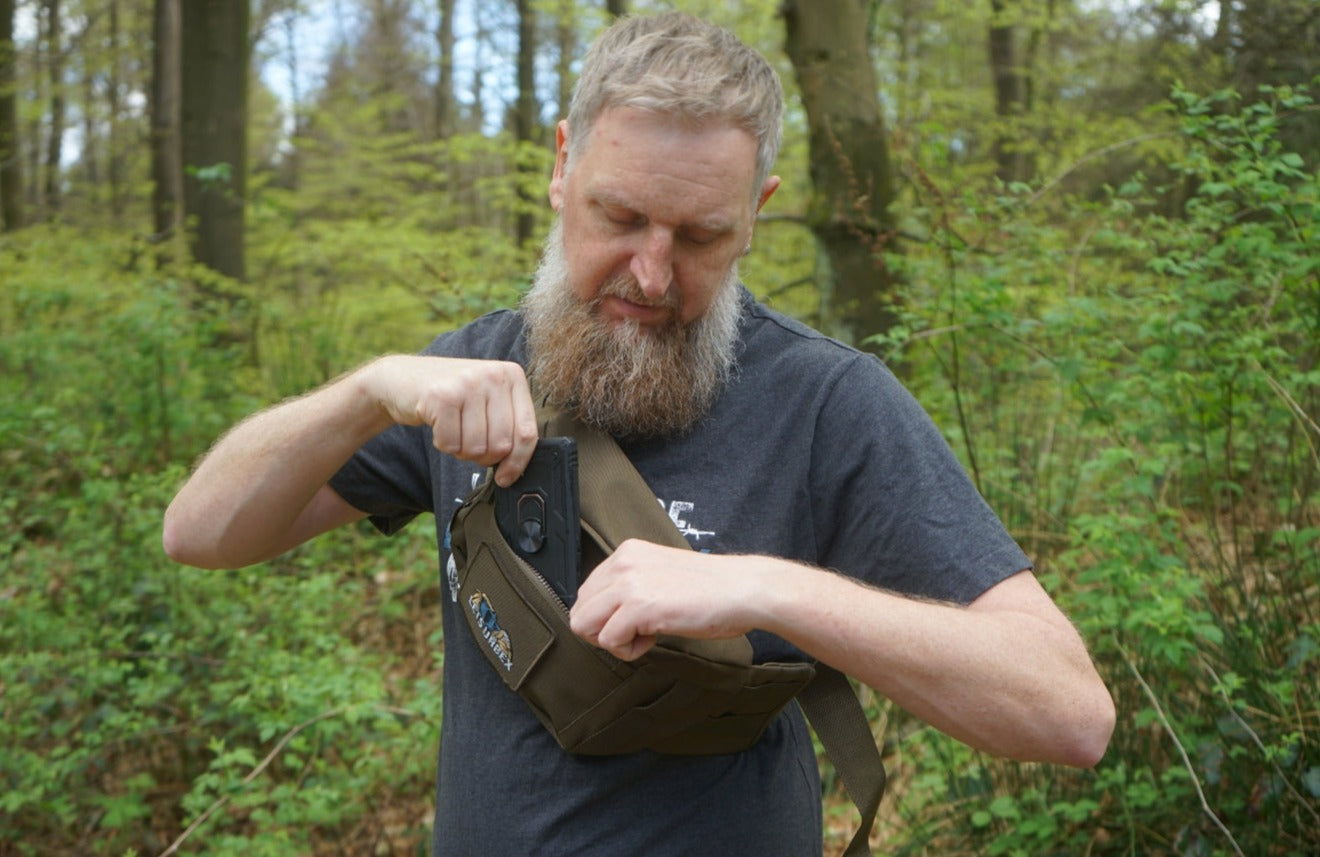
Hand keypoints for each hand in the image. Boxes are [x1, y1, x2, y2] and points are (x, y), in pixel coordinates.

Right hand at [363, 355, 539, 485]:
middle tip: (469, 442)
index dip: (517, 462)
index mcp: (512, 376)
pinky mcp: (441, 396)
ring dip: (461, 450)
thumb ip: (507, 425)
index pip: (527, 432)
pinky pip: (450, 444)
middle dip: (483, 456)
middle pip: (502, 444)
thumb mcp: (486, 401)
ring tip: (453, 429)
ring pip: (476, 447)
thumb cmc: (451, 396)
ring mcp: (467, 383)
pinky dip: (443, 444)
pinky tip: (439, 425)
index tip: (505, 477)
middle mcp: (493, 375)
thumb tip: (515, 469)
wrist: (402, 378)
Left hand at [568, 539, 766, 659]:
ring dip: (613, 641)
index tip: (636, 620)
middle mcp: (623, 562)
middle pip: (579, 610)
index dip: (606, 617)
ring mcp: (629, 582)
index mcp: (627, 553)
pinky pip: (608, 641)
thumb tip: (605, 615)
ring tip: (645, 635)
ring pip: (584, 625)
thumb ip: (631, 586)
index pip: (587, 593)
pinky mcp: (639, 605)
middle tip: (636, 633)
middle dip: (603, 631)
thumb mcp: (660, 575)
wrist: (743, 590)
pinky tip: (654, 638)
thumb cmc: (711, 590)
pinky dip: (629, 651)